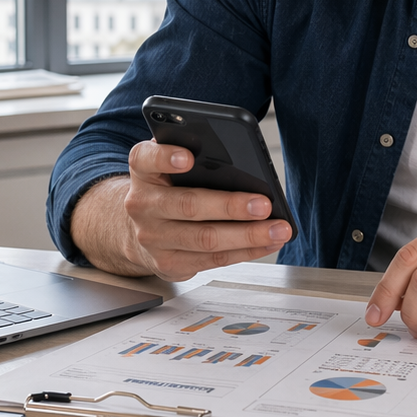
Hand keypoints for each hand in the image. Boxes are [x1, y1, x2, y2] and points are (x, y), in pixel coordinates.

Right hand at [71, 140, 290, 279]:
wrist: (138, 228)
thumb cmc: (168, 187)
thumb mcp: (170, 164)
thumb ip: (194, 152)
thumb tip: (242, 159)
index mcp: (143, 171)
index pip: (146, 158)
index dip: (165, 157)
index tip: (189, 157)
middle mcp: (143, 205)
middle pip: (188, 205)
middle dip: (230, 206)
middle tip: (264, 204)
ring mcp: (153, 238)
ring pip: (205, 239)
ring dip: (248, 236)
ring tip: (278, 229)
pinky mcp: (169, 264)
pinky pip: (213, 260)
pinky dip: (246, 251)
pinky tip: (268, 243)